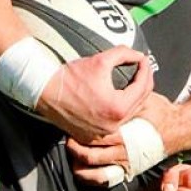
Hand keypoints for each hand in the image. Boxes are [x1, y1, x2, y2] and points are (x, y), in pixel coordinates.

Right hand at [34, 46, 151, 143]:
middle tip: (141, 69)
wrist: (44, 91)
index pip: (143, 87)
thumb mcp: (100, 60)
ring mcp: (102, 134)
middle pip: (139, 102)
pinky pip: (114, 123)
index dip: (146, 70)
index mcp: (117, 108)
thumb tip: (139, 55)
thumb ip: (124, 54)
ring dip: (132, 98)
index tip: (143, 59)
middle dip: (142, 83)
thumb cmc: (70, 76)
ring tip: (131, 82)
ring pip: (128, 114)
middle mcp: (112, 126)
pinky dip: (119, 110)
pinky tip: (117, 98)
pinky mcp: (92, 136)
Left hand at [67, 97, 172, 186]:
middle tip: (67, 139)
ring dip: (80, 166)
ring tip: (73, 154)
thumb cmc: (160, 112)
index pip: (95, 138)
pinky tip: (83, 167)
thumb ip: (126, 99)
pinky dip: (91, 176)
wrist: (179, 129)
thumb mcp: (143, 101)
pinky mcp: (128, 170)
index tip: (71, 125)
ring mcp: (125, 164)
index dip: (78, 133)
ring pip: (94, 173)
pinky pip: (105, 180)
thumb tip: (105, 89)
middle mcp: (123, 153)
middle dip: (74, 149)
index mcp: (125, 136)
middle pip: (89, 157)